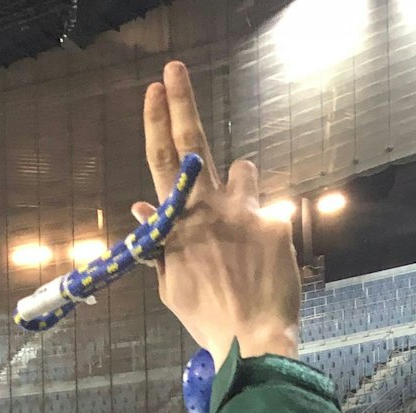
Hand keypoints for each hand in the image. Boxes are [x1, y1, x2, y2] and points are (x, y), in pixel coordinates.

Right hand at [138, 61, 300, 366]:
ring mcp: (245, 212)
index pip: (161, 160)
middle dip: (181, 101)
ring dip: (240, 184)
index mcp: (178, 223)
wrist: (254, 338)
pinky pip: (270, 211)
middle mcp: (210, 208)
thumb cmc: (207, 317)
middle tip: (175, 69)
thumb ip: (159, 243)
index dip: (156, 121)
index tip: (153, 88)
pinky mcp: (276, 223)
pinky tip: (263, 261)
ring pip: (243, 172)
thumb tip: (140, 206)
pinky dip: (264, 228)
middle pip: (193, 142)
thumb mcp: (170, 284)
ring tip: (241, 222)